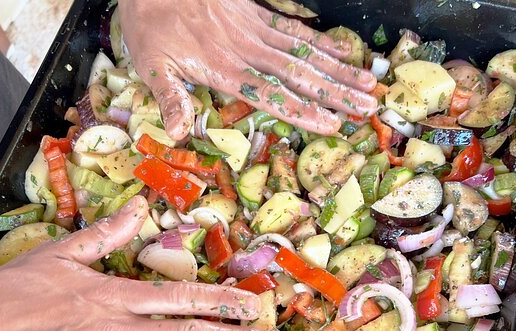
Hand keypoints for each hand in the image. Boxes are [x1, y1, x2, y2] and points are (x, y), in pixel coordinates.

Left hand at [118, 0, 377, 139]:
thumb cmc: (150, 24)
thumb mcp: (150, 64)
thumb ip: (169, 98)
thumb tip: (179, 133)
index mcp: (222, 69)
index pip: (271, 95)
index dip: (302, 111)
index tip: (331, 124)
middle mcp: (245, 50)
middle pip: (297, 74)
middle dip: (334, 92)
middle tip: (365, 106)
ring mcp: (254, 28)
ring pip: (303, 51)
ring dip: (336, 68)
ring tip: (365, 82)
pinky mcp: (255, 10)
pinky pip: (291, 25)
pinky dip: (318, 38)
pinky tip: (342, 49)